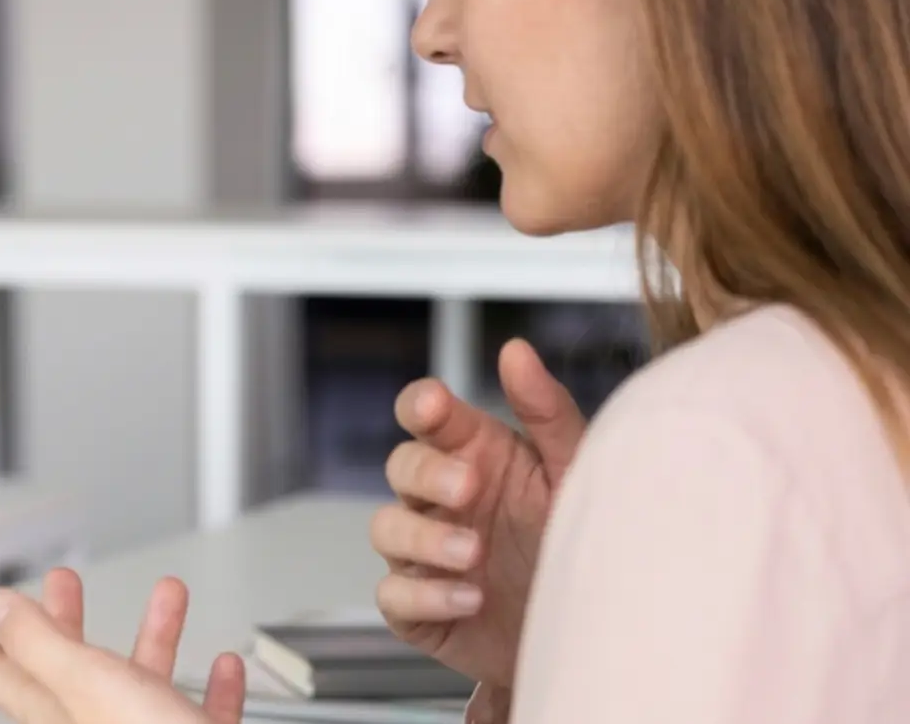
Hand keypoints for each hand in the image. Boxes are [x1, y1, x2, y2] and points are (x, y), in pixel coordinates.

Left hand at [0, 568, 245, 723]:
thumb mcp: (88, 685)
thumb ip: (39, 644)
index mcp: (57, 718)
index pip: (3, 677)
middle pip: (70, 674)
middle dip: (68, 624)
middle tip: (62, 588)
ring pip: (142, 688)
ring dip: (155, 639)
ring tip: (167, 597)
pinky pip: (197, 715)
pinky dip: (211, 689)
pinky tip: (222, 668)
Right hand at [371, 338, 584, 688]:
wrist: (595, 633)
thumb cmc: (579, 543)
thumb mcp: (575, 473)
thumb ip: (548, 412)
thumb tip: (515, 349)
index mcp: (476, 456)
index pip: (426, 416)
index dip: (419, 405)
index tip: (432, 407)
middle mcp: (442, 500)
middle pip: (400, 466)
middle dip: (427, 473)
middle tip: (469, 489)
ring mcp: (425, 554)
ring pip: (386, 528)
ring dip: (424, 538)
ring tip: (473, 554)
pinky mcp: (419, 608)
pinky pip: (394, 595)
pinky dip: (426, 595)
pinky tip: (470, 599)